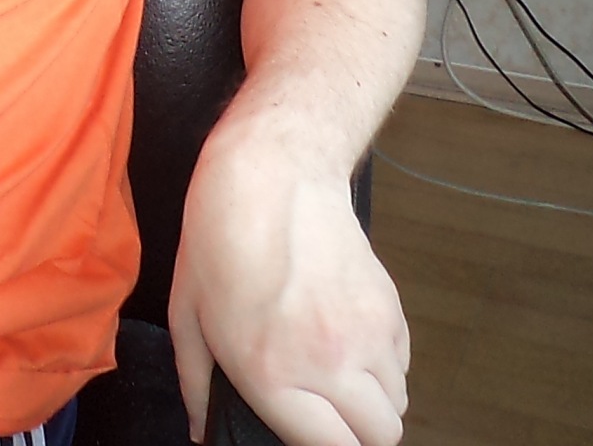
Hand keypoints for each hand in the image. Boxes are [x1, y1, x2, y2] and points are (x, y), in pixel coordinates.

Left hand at [169, 120, 408, 445]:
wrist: (273, 172)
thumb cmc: (220, 239)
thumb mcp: (189, 316)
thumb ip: (198, 385)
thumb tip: (203, 429)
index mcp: (274, 374)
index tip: (308, 432)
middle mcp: (330, 362)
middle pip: (380, 435)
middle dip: (355, 433)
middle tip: (326, 412)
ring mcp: (368, 333)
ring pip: (397, 402)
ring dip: (372, 399)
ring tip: (336, 374)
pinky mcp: (390, 306)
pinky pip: (402, 362)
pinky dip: (384, 365)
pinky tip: (349, 340)